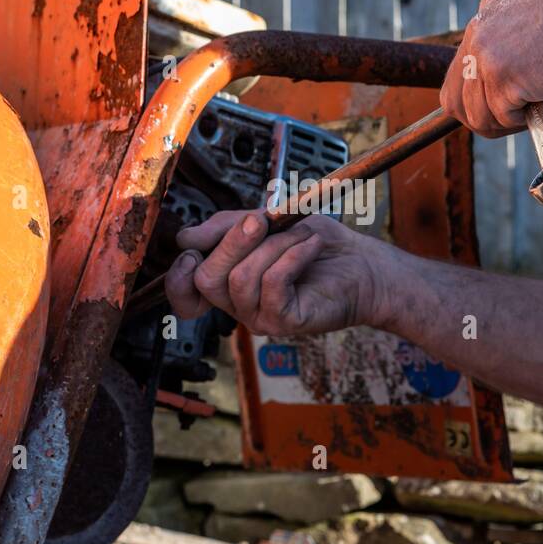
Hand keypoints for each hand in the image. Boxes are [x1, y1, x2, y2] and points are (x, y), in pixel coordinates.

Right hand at [164, 210, 392, 335]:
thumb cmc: (317, 244)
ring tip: (301, 235)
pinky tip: (310, 246)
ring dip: (273, 246)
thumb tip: (186, 238)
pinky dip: (291, 256)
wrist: (364, 264)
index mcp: (230, 283)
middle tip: (261, 221)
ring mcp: (261, 317)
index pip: (186, 295)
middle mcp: (240, 305)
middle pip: (208, 280)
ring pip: (241, 280)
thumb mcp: (266, 223)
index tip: (192, 246)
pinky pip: (273, 285)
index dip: (178, 275)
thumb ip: (226, 228)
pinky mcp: (286, 322)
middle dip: (231, 243)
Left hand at [441, 0, 542, 136]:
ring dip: (504, 123)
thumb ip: (526, 34)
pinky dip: (523, 123)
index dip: (480, 92)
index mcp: (493, 9)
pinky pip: (500, 119)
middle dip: (481, 117)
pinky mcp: (501, 79)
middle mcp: (481, 28)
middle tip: (513, 122)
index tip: (503, 105)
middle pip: (455, 95)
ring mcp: (487, 54)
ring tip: (536, 111)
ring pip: (475, 114)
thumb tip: (522, 69)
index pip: (463, 64)